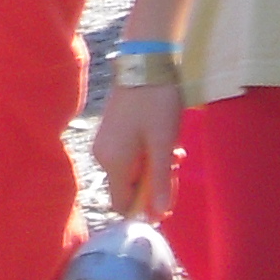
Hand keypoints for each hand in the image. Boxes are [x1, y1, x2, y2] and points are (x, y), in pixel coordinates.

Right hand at [91, 81, 180, 223]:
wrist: (145, 64)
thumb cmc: (155, 104)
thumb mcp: (163, 144)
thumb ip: (161, 181)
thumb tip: (159, 215)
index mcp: (114, 162)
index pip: (122, 204)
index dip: (145, 206)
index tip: (168, 192)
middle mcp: (103, 156)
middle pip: (129, 187)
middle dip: (154, 181)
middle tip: (175, 163)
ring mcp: (106, 142)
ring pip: (132, 170)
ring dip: (154, 166)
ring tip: (174, 148)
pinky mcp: (112, 132)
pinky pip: (129, 155)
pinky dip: (147, 153)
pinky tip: (163, 139)